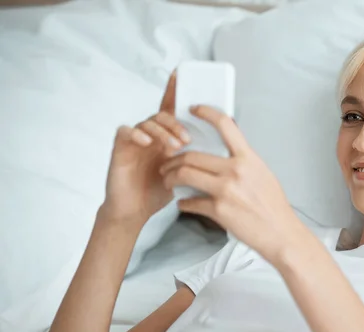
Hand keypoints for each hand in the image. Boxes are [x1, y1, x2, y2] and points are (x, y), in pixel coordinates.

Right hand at [102, 71, 189, 224]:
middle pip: (163, 114)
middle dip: (176, 123)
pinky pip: (126, 132)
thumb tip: (226, 146)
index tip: (180, 72)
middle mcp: (151, 134)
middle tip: (187, 139)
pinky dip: (137, 134)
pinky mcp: (120, 148)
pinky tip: (147, 144)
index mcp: (167, 136)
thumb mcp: (186, 171)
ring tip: (175, 147)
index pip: (171, 108)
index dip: (174, 89)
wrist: (136, 210)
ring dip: (163, 131)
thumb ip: (199, 155)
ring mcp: (135, 140)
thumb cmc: (161, 190)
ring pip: (148, 122)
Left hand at [160, 105, 304, 261]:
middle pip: (192, 155)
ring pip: (185, 175)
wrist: (281, 233)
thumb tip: (228, 150)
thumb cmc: (273, 206)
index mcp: (248, 158)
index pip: (225, 124)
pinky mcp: (219, 210)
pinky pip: (191, 202)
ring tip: (169, 181)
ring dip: (171, 177)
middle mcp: (236, 170)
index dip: (206, 112)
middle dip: (173, 159)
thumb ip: (243, 160)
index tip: (193, 109)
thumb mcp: (262, 173)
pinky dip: (183, 203)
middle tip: (167, 164)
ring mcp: (226, 190)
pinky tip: (183, 203)